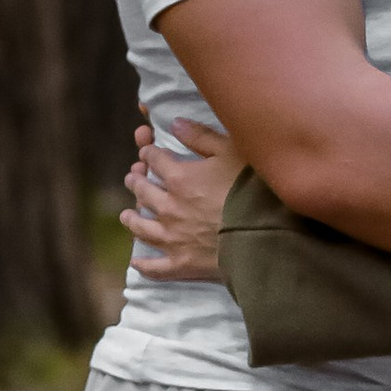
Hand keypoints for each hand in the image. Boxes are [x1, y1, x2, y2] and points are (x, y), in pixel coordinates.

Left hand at [123, 116, 240, 282]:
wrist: (263, 235)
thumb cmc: (252, 189)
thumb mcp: (232, 152)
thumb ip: (202, 137)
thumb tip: (174, 124)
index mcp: (180, 178)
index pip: (155, 160)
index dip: (149, 153)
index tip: (147, 152)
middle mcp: (168, 207)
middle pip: (143, 192)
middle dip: (136, 182)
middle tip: (132, 179)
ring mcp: (172, 237)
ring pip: (142, 228)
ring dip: (132, 219)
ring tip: (126, 215)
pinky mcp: (181, 264)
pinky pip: (155, 267)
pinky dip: (144, 265)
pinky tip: (137, 262)